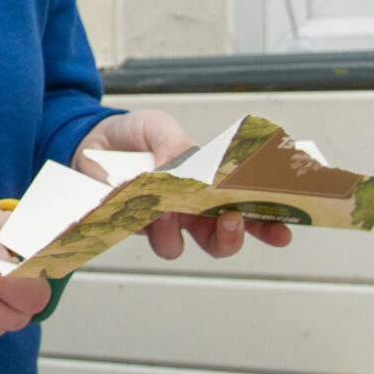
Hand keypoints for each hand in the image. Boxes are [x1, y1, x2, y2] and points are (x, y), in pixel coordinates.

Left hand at [77, 111, 293, 260]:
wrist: (90, 139)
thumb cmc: (135, 135)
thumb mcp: (160, 126)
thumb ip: (176, 144)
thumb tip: (180, 169)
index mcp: (208, 188)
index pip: (246, 212)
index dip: (268, 226)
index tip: (283, 231)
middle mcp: (187, 212)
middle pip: (218, 242)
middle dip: (230, 238)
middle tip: (230, 221)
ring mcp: (157, 221)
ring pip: (174, 247)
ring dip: (173, 231)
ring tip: (163, 208)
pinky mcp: (126, 225)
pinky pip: (135, 235)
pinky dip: (135, 220)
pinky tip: (130, 200)